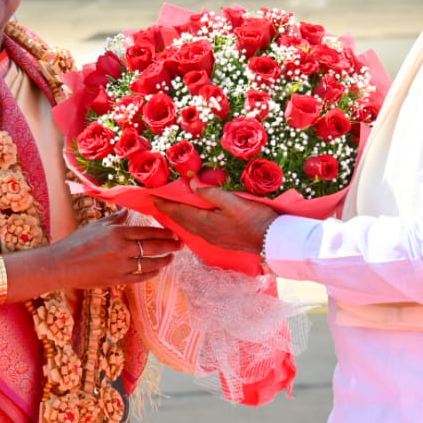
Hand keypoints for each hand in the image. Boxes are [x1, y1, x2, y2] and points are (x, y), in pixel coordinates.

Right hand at [40, 210, 181, 289]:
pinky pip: (141, 277)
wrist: (62, 265)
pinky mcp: (118, 280)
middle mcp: (122, 249)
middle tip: (180, 244)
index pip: (148, 231)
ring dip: (164, 260)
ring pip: (151, 263)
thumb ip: (115, 219)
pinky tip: (157, 269)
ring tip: (172, 257)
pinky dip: (151, 273)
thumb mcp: (96, 225)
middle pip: (154, 247)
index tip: (173, 232)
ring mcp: (121, 266)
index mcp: (118, 233)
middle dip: (170, 245)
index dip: (164, 232)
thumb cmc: (76, 243)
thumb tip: (128, 212)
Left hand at [152, 185, 278, 255]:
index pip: (178, 211)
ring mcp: (213, 238)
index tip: (150, 197)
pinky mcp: (221, 240)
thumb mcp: (233, 202)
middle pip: (181, 221)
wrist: (272, 240)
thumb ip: (210, 193)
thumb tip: (191, 182)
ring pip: (189, 226)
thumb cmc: (255, 219)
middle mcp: (205, 233)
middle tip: (157, 202)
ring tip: (171, 210)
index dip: (164, 203)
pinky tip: (192, 220)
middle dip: (168, 211)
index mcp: (205, 223)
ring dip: (179, 217)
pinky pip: (198, 230)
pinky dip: (190, 222)